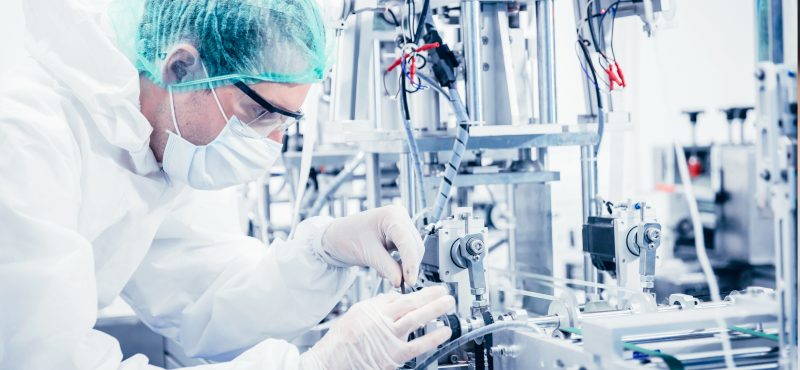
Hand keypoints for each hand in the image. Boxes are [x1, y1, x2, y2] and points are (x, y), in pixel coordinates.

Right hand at [301, 286, 453, 369]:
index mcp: (373, 309)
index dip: (418, 293)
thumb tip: (393, 297)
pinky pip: (417, 345)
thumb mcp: (356, 314)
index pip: (399, 297)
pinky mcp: (393, 355)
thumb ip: (376, 305)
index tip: (429, 290)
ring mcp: (389, 338)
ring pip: (416, 319)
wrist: (331, 360)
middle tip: (444, 291)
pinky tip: (444, 331)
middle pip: (411, 303)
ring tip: (448, 304)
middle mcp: (382, 321)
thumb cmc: (340, 340)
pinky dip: (433, 337)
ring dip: (435, 310)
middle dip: (430, 296)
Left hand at [322, 205, 423, 286]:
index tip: (411, 281)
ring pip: (412, 250)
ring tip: (391, 276)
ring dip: (405, 266)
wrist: (336, 237)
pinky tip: (389, 270)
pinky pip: (406, 251)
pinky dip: (401, 263)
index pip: (408, 242)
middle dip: (409, 266)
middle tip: (402, 284)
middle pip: (414, 246)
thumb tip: (401, 280)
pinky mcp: (398, 234)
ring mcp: (400, 224)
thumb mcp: (367, 254)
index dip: (411, 263)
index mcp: (392, 215)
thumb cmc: (346, 237)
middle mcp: (399, 217)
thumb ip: (387, 267)